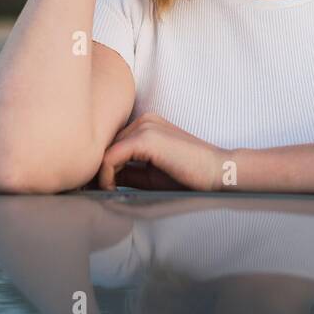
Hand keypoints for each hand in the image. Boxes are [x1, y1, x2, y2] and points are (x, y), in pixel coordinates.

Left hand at [96, 112, 233, 192]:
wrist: (217, 173)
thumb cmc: (189, 177)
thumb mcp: (150, 175)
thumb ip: (127, 172)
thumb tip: (100, 180)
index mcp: (146, 125)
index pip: (112, 143)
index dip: (102, 166)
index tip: (99, 187)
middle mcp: (144, 120)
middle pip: (105, 145)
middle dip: (98, 170)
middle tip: (96, 192)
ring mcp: (145, 126)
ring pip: (104, 150)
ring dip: (100, 174)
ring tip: (106, 192)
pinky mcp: (146, 138)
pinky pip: (111, 157)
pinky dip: (106, 175)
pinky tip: (113, 189)